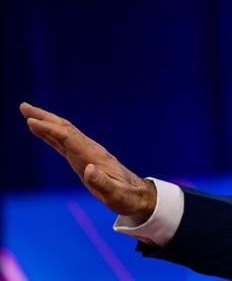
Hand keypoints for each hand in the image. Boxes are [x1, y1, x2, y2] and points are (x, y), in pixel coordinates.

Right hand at [20, 102, 156, 218]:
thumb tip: (89, 169)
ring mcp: (86, 153)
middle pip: (64, 129)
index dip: (50, 129)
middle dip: (44, 117)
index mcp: (94, 156)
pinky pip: (63, 143)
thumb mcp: (115, 194)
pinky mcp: (83, 158)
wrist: (137, 195)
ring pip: (62, 133)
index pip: (68, 138)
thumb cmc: (126, 196)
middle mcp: (89, 150)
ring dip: (45, 122)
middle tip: (24, 106)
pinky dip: (50, 135)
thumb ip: (102, 183)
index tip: (31, 121)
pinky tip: (40, 130)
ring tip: (27, 113)